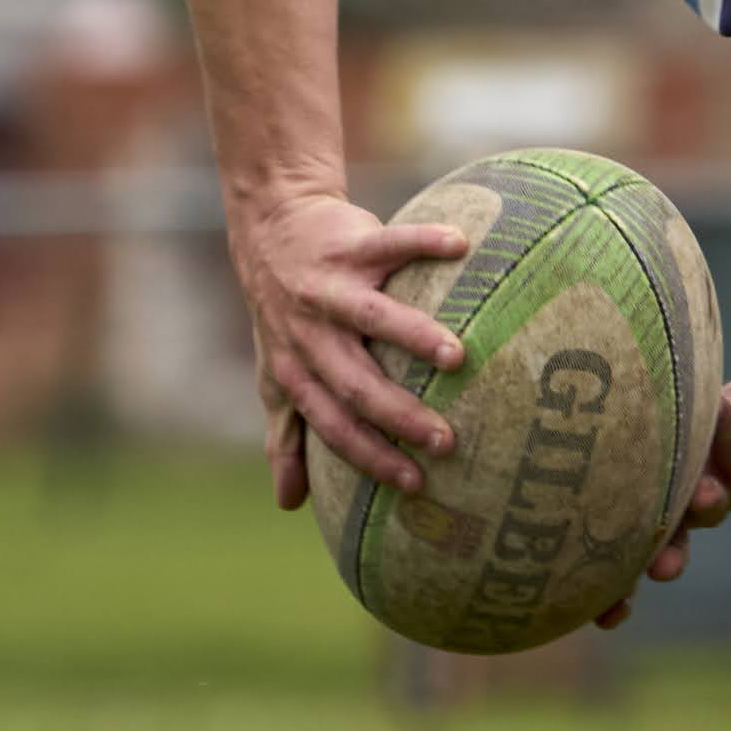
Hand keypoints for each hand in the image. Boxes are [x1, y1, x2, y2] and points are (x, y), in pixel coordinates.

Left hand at [228, 189, 471, 508]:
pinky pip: (390, 242)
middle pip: (354, 381)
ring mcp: (329, 286)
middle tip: (445, 440)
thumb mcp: (275, 372)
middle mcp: (309, 332)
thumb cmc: (283, 312)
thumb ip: (286, 433)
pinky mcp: (350, 243)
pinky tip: (461, 246)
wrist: (269, 226)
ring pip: (369, 316)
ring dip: (412, 336)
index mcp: (296, 369)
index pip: (332, 424)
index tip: (413, 483)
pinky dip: (423, 242)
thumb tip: (289, 505)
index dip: (369, 454)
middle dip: (397, 414)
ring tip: (457, 358)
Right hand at [593, 344, 730, 625]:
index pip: (620, 563)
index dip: (613, 593)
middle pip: (667, 548)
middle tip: (659, 571)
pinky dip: (725, 427)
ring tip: (703, 495)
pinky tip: (717, 407)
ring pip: (708, 508)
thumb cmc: (675, 432)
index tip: (604, 619)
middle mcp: (678, 516)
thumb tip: (528, 438)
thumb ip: (592, 447)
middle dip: (662, 561)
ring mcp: (714, 493)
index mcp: (642, 520)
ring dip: (704, 503)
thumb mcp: (628, 441)